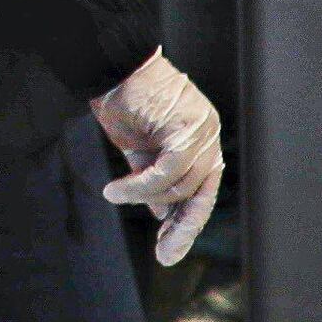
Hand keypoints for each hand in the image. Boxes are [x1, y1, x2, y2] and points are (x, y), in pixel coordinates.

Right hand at [93, 56, 227, 267]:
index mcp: (201, 141)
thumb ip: (154, 178)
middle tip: (164, 255)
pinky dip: (138, 186)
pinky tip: (115, 190)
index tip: (169, 248)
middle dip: (181, 229)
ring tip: (114, 193)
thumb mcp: (140, 149)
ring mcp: (202, 131)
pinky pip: (165, 172)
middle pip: (200, 194)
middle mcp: (208, 136)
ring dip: (143, 197)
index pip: (201, 191)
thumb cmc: (124, 101)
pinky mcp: (186, 128)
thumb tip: (161, 213)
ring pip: (180, 186)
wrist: (113, 66)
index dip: (186, 222)